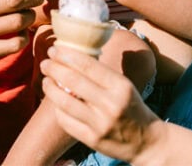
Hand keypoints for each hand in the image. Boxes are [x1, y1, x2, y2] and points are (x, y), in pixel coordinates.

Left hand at [40, 45, 160, 163]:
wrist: (147, 142)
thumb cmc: (132, 108)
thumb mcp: (126, 86)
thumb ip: (103, 73)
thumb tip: (76, 54)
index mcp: (121, 86)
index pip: (88, 65)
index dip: (67, 55)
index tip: (54, 49)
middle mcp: (111, 104)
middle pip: (73, 81)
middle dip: (54, 68)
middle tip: (44, 62)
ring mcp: (100, 124)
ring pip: (65, 102)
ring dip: (50, 89)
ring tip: (46, 81)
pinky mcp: (92, 140)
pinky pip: (66, 122)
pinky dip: (57, 109)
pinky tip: (55, 102)